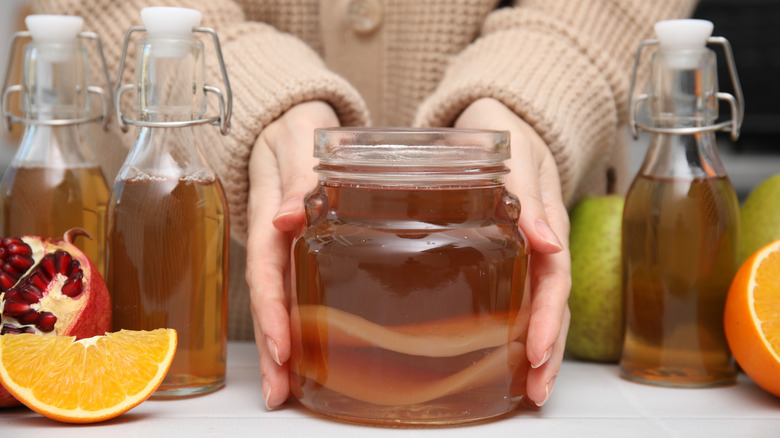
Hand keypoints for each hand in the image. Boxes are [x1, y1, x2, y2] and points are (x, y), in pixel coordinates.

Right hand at [245, 101, 339, 408]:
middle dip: (273, 347)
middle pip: (268, 297)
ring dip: (281, 346)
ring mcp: (284, 242)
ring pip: (279, 299)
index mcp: (271, 209)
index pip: (267, 267)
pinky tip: (305, 352)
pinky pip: (294, 287)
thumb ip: (299, 174)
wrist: (295, 116)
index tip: (283, 348)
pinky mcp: (298, 245)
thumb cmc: (298, 123)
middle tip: (280, 393)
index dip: (273, 309)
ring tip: (287, 391)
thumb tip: (289, 219)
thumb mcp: (300, 135)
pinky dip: (296, 323)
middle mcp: (275, 234)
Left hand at [455, 98, 570, 406]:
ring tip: (530, 391)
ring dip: (541, 351)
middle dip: (549, 351)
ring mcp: (531, 251)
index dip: (548, 317)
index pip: (555, 278)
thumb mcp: (516, 150)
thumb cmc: (506, 131)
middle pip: (555, 304)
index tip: (537, 351)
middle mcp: (544, 244)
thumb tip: (546, 240)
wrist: (500, 117)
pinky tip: (512, 358)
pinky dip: (523, 330)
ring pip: (543, 307)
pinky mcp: (514, 254)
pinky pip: (524, 296)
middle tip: (536, 391)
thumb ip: (528, 193)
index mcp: (548, 222)